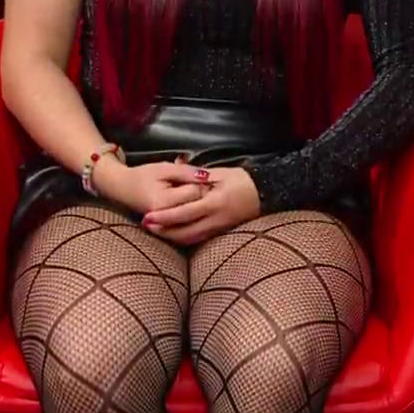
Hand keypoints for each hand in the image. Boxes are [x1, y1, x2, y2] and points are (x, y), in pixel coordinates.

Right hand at [95, 159, 211, 215]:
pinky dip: (192, 214)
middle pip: (197, 206)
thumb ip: (185, 172)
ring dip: (198, 205)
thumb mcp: (164, 168)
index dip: (200, 182)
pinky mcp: (168, 229)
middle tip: (199, 184)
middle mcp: (166, 218)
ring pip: (194, 217)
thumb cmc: (143, 175)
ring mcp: (167, 226)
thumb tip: (207, 176)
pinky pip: (188, 223)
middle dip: (202, 195)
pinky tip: (192, 206)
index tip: (199, 176)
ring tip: (194, 195)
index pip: (194, 192)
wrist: (122, 189)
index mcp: (164, 201)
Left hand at [141, 167, 260, 245]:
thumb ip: (199, 177)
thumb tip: (179, 173)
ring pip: (191, 239)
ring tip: (155, 230)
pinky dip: (184, 237)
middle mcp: (216, 220)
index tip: (148, 216)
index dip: (165, 217)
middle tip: (146, 226)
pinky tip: (173, 233)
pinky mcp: (221, 232)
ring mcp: (219, 228)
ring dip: (172, 236)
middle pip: (185, 232)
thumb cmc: (242, 180)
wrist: (267, 193)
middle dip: (164, 231)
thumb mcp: (221, 173)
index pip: (184, 213)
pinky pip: (199, 238)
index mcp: (214, 203)